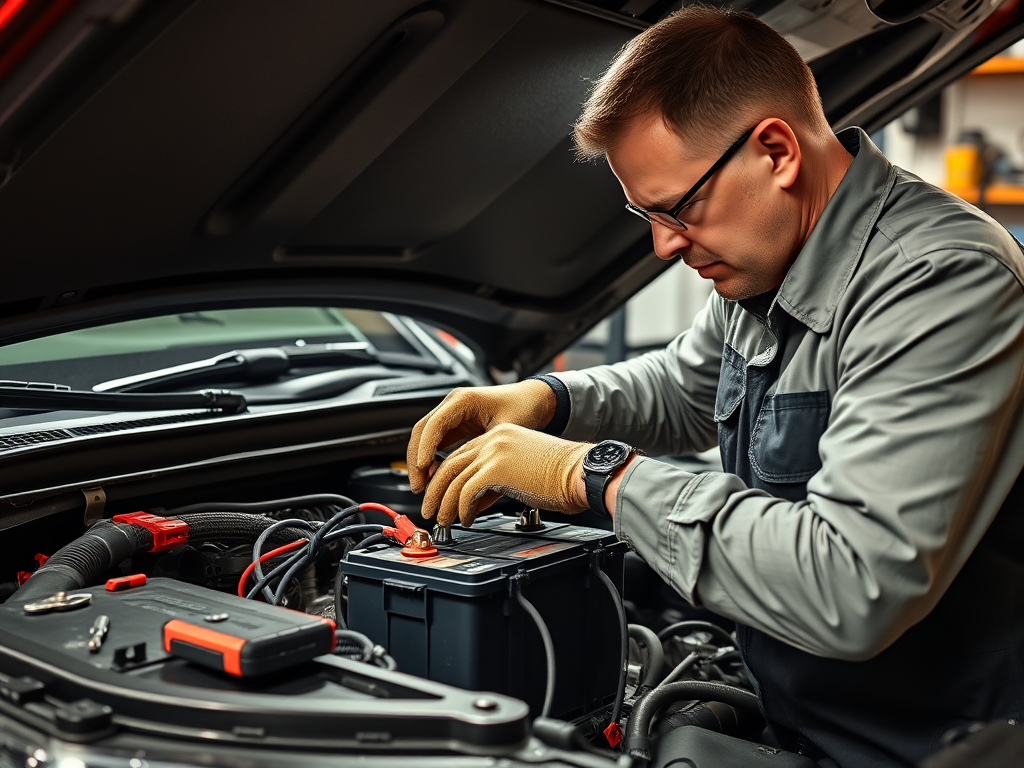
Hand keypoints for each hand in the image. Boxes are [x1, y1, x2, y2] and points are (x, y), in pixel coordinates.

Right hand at [406, 380, 555, 493]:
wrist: (531, 400)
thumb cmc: (523, 408)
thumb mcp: (507, 428)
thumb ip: (488, 448)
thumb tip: (472, 474)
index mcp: (463, 400)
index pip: (435, 424)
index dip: (425, 447)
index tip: (423, 468)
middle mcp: (452, 404)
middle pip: (421, 431)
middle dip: (416, 459)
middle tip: (418, 485)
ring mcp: (451, 414)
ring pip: (424, 437)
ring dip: (420, 461)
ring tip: (423, 486)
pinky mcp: (454, 425)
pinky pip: (434, 442)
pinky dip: (430, 459)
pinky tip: (434, 477)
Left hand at [421, 423, 589, 526]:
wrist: (582, 473)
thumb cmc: (563, 476)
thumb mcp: (522, 472)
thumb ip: (496, 480)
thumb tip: (475, 501)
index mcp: (501, 434)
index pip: (462, 454)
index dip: (447, 477)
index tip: (441, 495)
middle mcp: (494, 438)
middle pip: (451, 464)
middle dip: (437, 490)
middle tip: (431, 509)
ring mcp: (494, 452)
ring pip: (454, 479)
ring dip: (445, 503)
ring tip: (444, 520)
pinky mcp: (496, 469)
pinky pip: (466, 491)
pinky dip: (461, 509)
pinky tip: (465, 520)